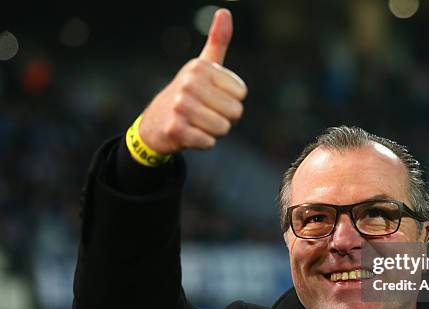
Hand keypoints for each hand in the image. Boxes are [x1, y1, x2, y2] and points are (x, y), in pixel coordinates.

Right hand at [138, 8, 246, 154]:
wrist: (155, 122)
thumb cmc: (188, 93)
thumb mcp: (203, 65)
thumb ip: (218, 41)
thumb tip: (224, 12)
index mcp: (200, 68)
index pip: (241, 94)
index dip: (232, 101)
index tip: (214, 98)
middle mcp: (189, 84)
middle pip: (234, 112)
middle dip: (225, 118)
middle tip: (206, 113)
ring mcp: (181, 107)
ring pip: (223, 128)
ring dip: (215, 131)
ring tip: (199, 123)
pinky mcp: (176, 130)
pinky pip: (209, 142)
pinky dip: (204, 143)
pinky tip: (191, 134)